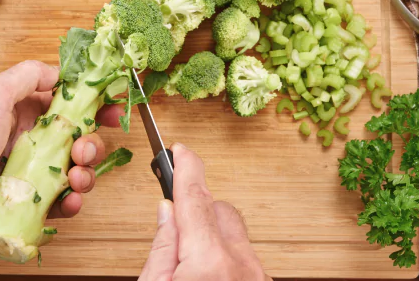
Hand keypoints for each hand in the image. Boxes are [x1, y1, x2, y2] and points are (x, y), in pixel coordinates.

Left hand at [0, 60, 121, 246]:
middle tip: (85, 147)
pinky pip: (56, 201)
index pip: (63, 104)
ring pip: (69, 170)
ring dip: (84, 171)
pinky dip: (70, 201)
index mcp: (17, 111)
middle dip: (89, 141)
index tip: (110, 108)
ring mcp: (24, 172)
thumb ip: (27, 76)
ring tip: (77, 175)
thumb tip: (58, 71)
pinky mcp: (22, 202)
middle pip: (72, 138)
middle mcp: (23, 140)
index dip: (89, 105)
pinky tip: (70, 199)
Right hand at [139, 144, 269, 280]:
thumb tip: (167, 212)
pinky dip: (226, 259)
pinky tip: (210, 277)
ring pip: (234, 234)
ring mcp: (257, 276)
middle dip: (197, 214)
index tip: (180, 151)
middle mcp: (241, 265)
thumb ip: (161, 249)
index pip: (195, 198)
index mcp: (210, 262)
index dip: (185, 168)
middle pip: (220, 211)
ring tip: (193, 269)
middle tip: (175, 240)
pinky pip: (244, 255)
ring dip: (212, 240)